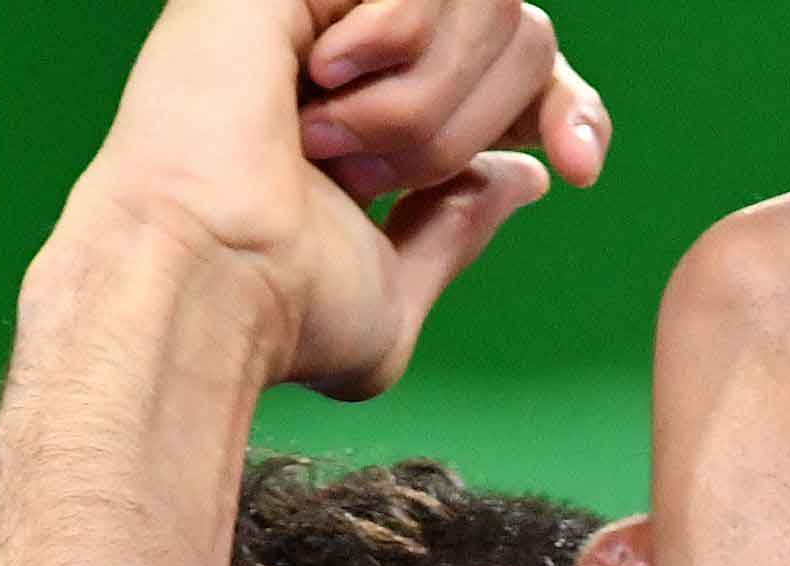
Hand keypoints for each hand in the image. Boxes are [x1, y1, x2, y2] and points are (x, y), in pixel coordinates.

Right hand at [71, 0, 607, 397]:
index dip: (571, 108)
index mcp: (388, 114)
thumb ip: (458, 228)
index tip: (579, 168)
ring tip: (335, 144)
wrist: (210, 277)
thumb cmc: (287, 310)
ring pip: (488, 3)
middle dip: (471, 125)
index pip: (525, 70)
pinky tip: (321, 81)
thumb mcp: (398, 292)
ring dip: (430, 103)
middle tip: (375, 181)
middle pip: (521, 32)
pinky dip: (396, 37)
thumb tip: (525, 175)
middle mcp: (362, 45)